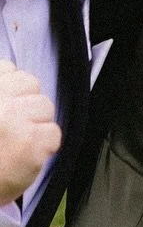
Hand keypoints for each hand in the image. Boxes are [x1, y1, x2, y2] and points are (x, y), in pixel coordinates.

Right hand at [0, 61, 61, 203]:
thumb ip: (2, 95)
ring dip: (36, 124)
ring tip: (16, 143)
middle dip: (26, 103)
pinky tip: (25, 157)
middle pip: (30, 83)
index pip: (7, 68)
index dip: (11, 88)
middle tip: (11, 127)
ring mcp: (13, 119)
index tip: (5, 107)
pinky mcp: (31, 141)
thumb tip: (10, 71)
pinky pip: (53, 133)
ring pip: (44, 106)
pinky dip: (45, 147)